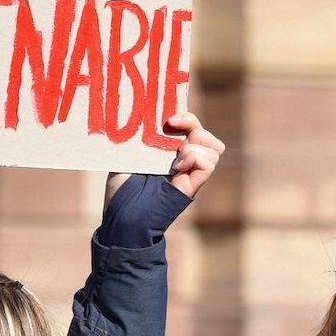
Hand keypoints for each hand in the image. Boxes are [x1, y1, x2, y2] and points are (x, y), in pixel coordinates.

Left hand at [106, 110, 224, 212]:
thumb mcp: (127, 157)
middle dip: (193, 124)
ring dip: (194, 144)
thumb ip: (139, 140)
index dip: (186, 118)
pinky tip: (177, 166)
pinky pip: (209, 164)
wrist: (122, 218)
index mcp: (170, 153)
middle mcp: (183, 162)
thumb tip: (141, 117)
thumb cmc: (121, 190)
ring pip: (214, 149)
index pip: (190, 129)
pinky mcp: (191, 187)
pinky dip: (196, 158)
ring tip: (174, 154)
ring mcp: (189, 174)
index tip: (168, 118)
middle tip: (172, 125)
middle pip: (206, 136)